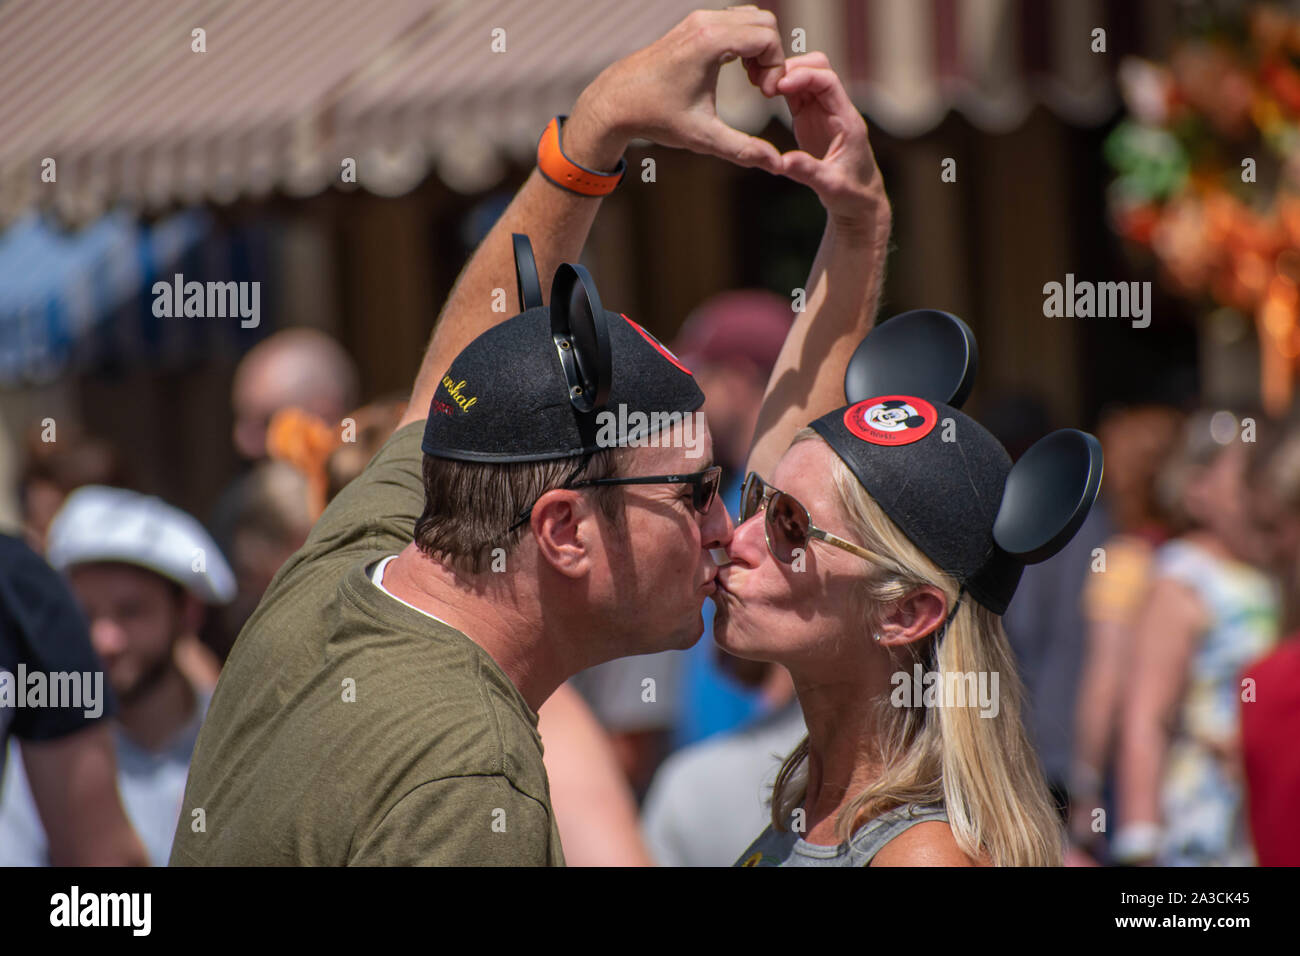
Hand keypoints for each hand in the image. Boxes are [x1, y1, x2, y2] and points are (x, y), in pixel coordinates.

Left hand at [565, 6, 785, 173]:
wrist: (617, 101)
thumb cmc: (656, 117)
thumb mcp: (703, 137)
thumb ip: (743, 150)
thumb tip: (778, 166)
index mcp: (709, 42)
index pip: (768, 38)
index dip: (776, 68)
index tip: (764, 95)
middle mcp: (705, 23)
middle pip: (765, 21)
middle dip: (772, 55)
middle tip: (760, 87)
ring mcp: (699, 19)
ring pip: (752, 17)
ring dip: (760, 47)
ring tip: (751, 80)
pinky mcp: (694, 24)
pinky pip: (736, 21)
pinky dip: (745, 41)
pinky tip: (737, 71)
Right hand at [775, 54, 888, 232]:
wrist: (859, 202)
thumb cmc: (851, 195)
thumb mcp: (830, 187)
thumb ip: (807, 172)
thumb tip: (781, 162)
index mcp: (846, 120)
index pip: (827, 81)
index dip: (803, 76)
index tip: (778, 85)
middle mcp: (835, 109)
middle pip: (818, 67)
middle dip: (792, 68)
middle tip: (765, 82)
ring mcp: (823, 112)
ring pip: (805, 76)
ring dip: (784, 75)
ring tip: (760, 85)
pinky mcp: (810, 119)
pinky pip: (795, 93)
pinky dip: (780, 88)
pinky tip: (764, 93)